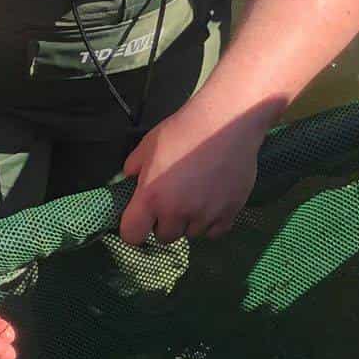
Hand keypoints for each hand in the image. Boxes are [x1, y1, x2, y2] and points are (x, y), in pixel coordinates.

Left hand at [118, 102, 266, 245]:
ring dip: (190, 221)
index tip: (142, 218)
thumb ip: (134, 166)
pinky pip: (215, 232)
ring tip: (197, 197)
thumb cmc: (184, 130)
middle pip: (164, 236)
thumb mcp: (149, 144)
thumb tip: (130, 177)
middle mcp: (176, 212)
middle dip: (166, 222)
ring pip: (191, 234)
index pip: (132, 235)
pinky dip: (212, 222)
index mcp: (151, 196)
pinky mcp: (229, 213)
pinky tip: (213, 203)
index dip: (135, 228)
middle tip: (174, 199)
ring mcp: (204, 215)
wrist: (226, 122)